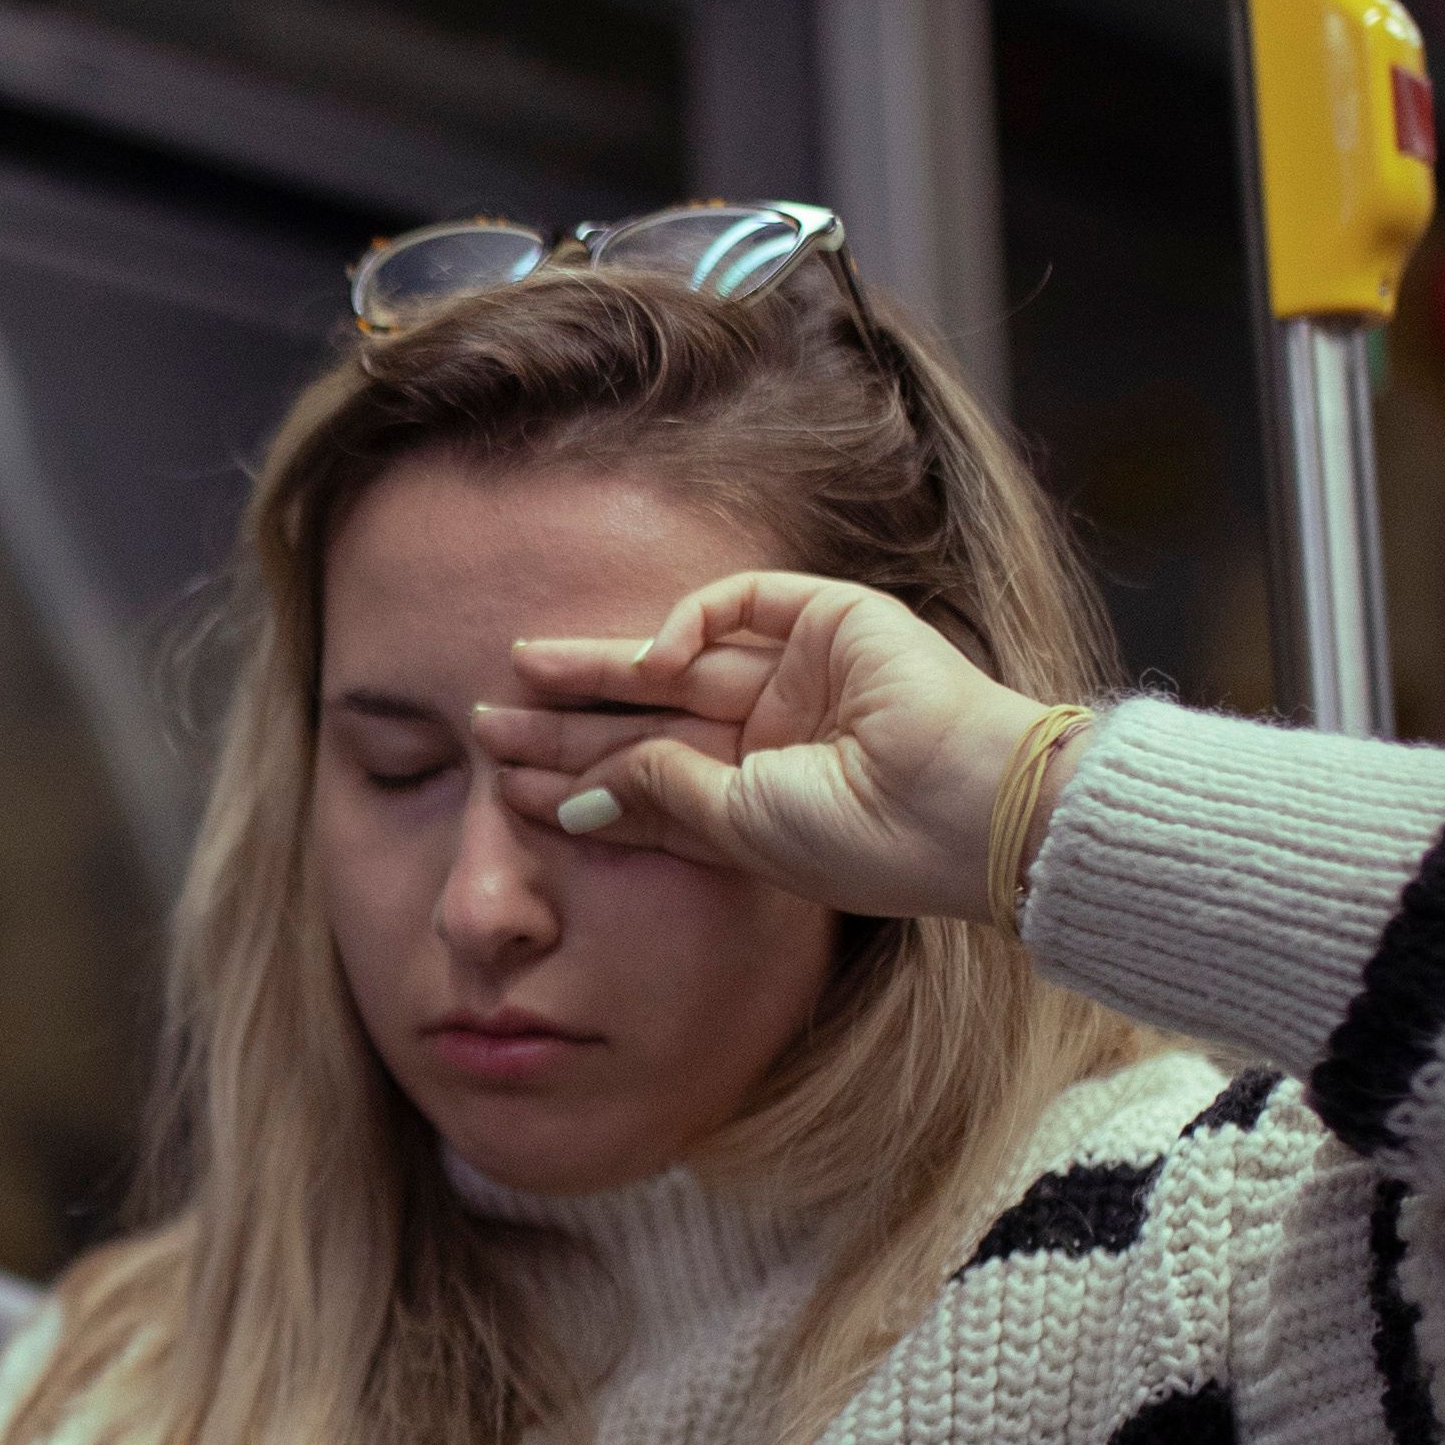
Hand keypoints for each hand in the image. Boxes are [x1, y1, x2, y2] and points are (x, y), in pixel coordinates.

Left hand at [471, 571, 1063, 923]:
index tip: (504, 786)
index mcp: (759, 793)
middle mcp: (777, 729)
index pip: (647, 779)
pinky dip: (687, 623)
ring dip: (598, 669)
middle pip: (647, 716)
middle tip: (484, 721)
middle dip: (567, 721)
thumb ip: (661, 797)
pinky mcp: (831, 616)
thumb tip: (574, 794)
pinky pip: (740, 602)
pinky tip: (648, 661)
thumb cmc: (861, 842)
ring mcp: (803, 671)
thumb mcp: (737, 831)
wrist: (960, 809)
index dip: (575, 779)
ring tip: (520, 676)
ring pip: (676, 659)